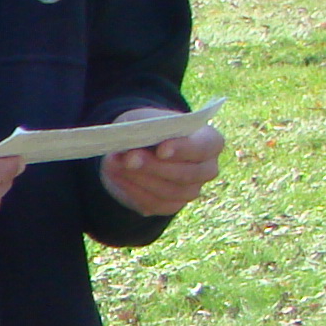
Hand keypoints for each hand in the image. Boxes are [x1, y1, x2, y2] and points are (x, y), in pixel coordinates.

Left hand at [99, 111, 224, 217]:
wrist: (140, 146)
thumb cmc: (150, 128)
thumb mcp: (148, 120)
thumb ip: (146, 132)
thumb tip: (132, 150)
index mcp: (210, 141)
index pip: (203, 148)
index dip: (183, 150)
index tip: (161, 150)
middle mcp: (207, 169)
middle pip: (186, 174)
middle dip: (154, 167)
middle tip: (129, 159)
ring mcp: (192, 190)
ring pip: (170, 192)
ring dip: (140, 179)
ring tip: (116, 165)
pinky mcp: (172, 204)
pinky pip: (155, 203)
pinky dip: (133, 190)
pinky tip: (118, 176)